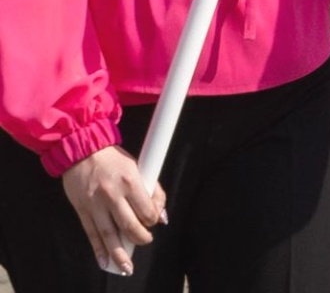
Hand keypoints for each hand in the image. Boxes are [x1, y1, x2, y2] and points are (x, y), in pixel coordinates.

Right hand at [62, 146, 164, 275]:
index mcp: (130, 181)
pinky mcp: (82, 209)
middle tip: (144, 241)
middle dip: (140, 238)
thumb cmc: (114, 159)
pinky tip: (104, 261)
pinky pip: (91, 233)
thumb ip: (152, 190)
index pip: (147, 210)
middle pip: (129, 225)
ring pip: (109, 234)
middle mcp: (112, 194)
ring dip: (119, 253)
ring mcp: (95, 204)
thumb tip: (161, 216)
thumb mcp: (138, 167)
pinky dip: (98, 249)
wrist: (81, 149)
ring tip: (126, 267)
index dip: (153, 219)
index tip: (154, 220)